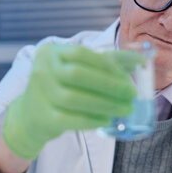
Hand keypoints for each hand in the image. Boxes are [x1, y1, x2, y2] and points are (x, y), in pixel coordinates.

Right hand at [2, 43, 141, 159]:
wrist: (30, 114)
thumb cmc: (62, 87)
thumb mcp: (79, 69)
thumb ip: (109, 62)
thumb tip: (141, 62)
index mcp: (52, 52)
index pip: (82, 54)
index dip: (107, 65)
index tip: (130, 77)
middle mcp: (41, 70)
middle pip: (77, 74)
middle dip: (109, 85)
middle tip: (131, 95)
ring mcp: (39, 94)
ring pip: (74, 98)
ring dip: (105, 104)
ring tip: (124, 109)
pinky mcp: (42, 117)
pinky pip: (70, 119)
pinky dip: (92, 120)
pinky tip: (106, 120)